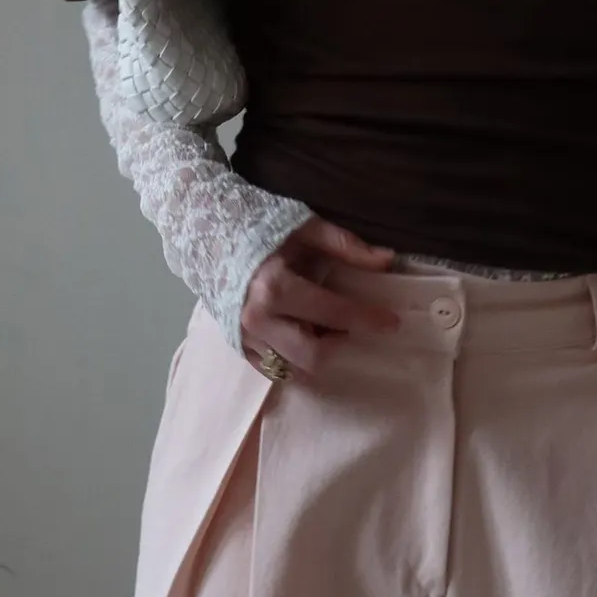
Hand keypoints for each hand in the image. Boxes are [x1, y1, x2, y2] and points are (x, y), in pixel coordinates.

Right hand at [241, 217, 402, 376]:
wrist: (206, 233)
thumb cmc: (259, 227)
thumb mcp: (305, 228)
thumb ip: (346, 246)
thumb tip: (386, 260)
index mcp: (275, 287)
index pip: (333, 313)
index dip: (367, 319)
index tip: (391, 322)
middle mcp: (258, 320)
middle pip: (314, 355)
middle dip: (338, 344)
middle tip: (348, 326)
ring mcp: (245, 338)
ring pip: (294, 368)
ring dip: (316, 352)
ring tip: (321, 326)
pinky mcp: (238, 348)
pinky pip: (275, 369)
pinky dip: (294, 359)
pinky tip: (300, 335)